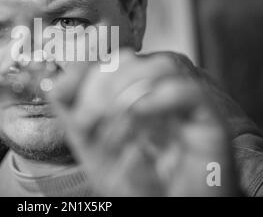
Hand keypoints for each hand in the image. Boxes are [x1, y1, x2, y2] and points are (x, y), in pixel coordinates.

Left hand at [50, 49, 238, 195]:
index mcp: (132, 95)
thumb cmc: (137, 186)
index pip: (107, 60)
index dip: (83, 68)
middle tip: (87, 121)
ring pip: (161, 65)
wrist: (172, 210)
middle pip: (129, 59)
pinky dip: (160, 97)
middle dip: (99, 86)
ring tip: (112, 121)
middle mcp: (158, 93)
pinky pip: (188, 91)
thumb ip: (75, 118)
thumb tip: (53, 85)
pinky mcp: (209, 121)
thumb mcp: (94, 151)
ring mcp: (184, 105)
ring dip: (127, 88)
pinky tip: (139, 114)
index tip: (61, 89)